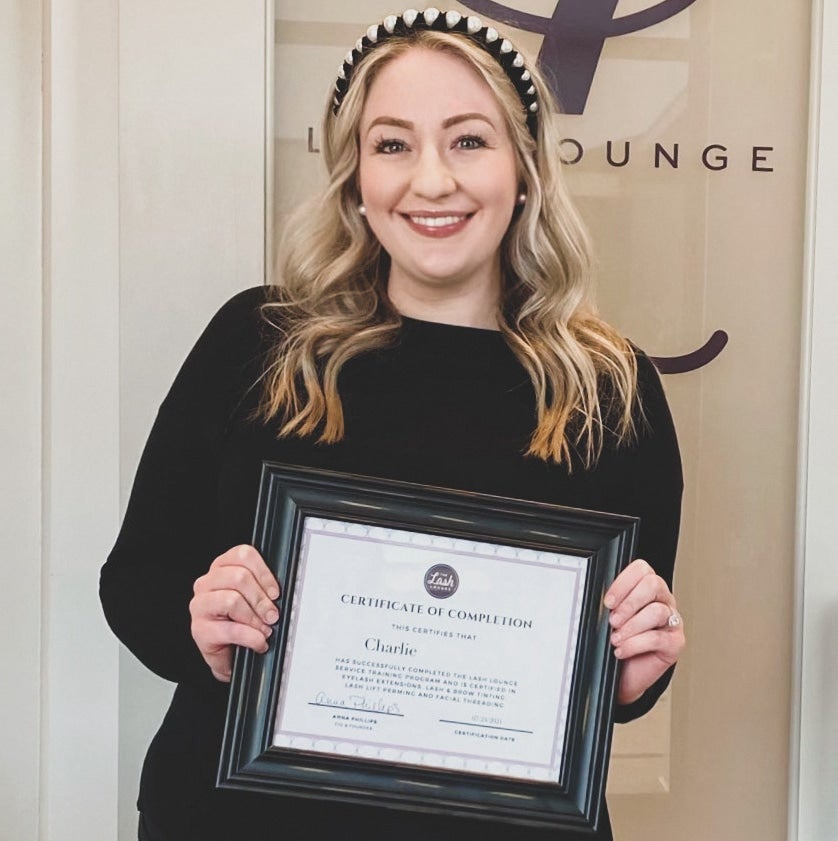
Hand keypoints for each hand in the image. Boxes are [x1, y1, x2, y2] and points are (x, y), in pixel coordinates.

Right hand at [190, 545, 279, 681]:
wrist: (229, 655)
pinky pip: (230, 629)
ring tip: (265, 630)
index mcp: (222, 568)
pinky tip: (258, 642)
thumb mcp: (253, 598)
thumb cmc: (242, 622)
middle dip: (261, 599)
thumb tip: (278, 592)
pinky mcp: (199, 629)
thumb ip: (263, 587)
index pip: (243, 555)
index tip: (275, 592)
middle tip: (273, 615)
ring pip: (232, 600)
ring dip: (255, 618)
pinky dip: (250, 637)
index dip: (264, 573)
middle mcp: (207, 583)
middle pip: (239, 577)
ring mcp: (200, 605)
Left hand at [604, 558, 684, 705]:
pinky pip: (658, 638)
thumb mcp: (612, 617)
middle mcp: (663, 601)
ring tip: (616, 639)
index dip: (623, 583)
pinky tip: (622, 650)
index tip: (608, 601)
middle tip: (613, 620)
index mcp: (647, 588)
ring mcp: (672, 621)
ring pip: (657, 611)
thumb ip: (612, 603)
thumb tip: (601, 599)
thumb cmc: (619, 641)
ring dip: (631, 626)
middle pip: (653, 584)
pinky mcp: (675, 643)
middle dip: (629, 603)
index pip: (642, 570)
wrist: (625, 674)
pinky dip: (635, 644)